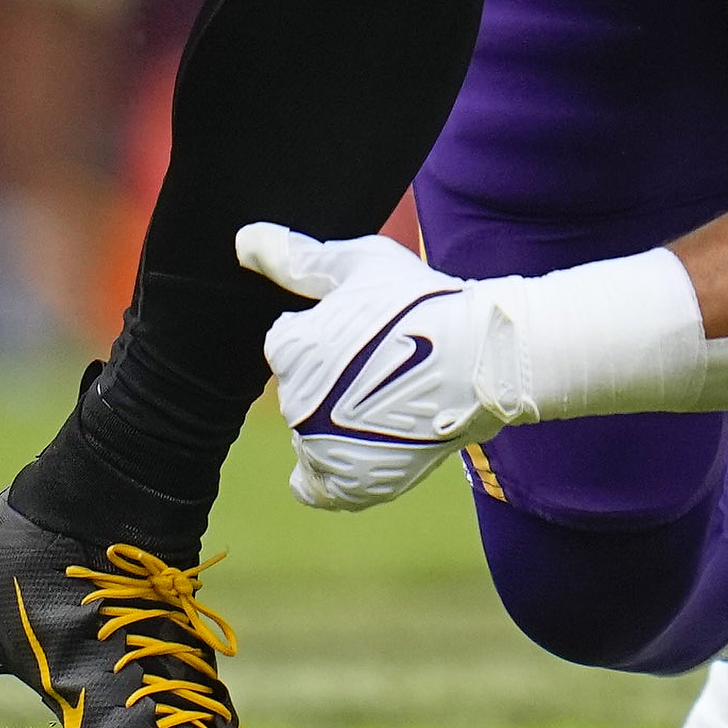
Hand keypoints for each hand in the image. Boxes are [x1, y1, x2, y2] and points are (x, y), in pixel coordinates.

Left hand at [239, 222, 492, 510]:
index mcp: (290, 350)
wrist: (484, 359)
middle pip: (301, 391)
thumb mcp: (360, 265)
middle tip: (380, 363)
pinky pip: (317, 486)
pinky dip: (329, 473)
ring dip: (333, 423)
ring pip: (310, 436)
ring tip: (384, 402)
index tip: (364, 331)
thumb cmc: (425, 302)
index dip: (325, 335)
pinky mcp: (351, 486)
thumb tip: (243, 241)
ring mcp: (323, 451)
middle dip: (331, 378)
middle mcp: (296, 405)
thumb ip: (296, 259)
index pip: (288, 344)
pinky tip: (352, 451)